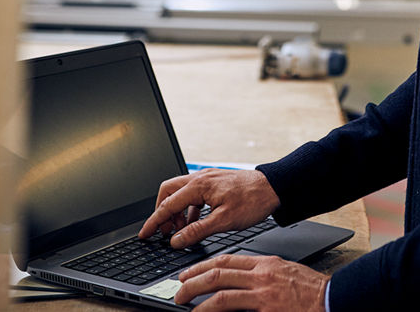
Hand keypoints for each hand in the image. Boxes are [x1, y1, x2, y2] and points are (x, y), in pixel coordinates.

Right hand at [137, 169, 280, 247]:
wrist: (274, 188)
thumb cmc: (253, 200)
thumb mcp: (224, 221)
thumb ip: (197, 231)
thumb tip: (176, 240)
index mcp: (199, 185)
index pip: (168, 204)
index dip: (154, 221)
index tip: (145, 234)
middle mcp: (201, 178)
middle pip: (169, 192)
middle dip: (162, 212)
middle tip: (163, 230)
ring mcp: (208, 178)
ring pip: (181, 193)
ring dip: (177, 211)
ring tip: (180, 230)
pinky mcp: (215, 182)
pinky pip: (193, 194)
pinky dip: (189, 208)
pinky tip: (195, 222)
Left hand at [174, 254, 326, 309]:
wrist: (330, 297)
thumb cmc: (311, 289)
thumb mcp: (285, 272)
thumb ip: (263, 273)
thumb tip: (241, 281)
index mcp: (265, 262)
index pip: (227, 259)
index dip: (204, 265)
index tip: (189, 272)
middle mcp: (260, 274)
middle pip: (218, 272)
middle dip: (193, 280)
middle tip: (179, 289)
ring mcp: (262, 291)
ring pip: (220, 291)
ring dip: (197, 298)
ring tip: (184, 303)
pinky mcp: (265, 307)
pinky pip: (231, 308)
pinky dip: (213, 311)